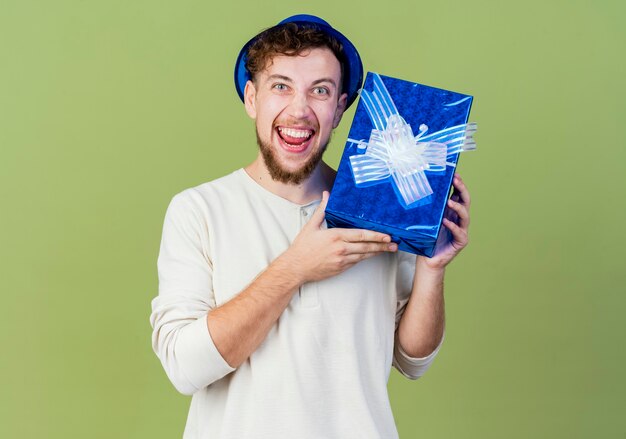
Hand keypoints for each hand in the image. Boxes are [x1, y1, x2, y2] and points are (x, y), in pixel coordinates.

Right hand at [283, 191, 397, 282]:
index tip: (387, 235)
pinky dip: (365, 257)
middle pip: (366, 247)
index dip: (376, 235)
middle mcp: (341, 249)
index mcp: (335, 236)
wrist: (295, 267)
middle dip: (382, 245)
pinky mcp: (341, 268)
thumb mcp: (311, 226)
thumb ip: (322, 209)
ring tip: (389, 250)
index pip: (361, 235)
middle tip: (395, 244)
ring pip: (364, 256)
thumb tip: (326, 194)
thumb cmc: (302, 247)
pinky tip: (372, 254)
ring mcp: (342, 260)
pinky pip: (356, 262)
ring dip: (377, 252)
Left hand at [423, 174, 470, 269]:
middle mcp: (458, 219)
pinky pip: (459, 232)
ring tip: (449, 202)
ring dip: (458, 207)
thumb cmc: (426, 240)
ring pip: (465, 216)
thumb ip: (427, 209)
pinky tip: (446, 222)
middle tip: (456, 181)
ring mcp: (461, 230)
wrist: (428, 260)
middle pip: (465, 201)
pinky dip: (453, 226)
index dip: (458, 184)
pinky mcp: (460, 241)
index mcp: (451, 212)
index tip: (454, 174)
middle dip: (462, 190)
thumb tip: (417, 191)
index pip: (458, 195)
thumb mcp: (425, 220)